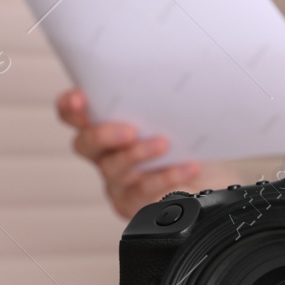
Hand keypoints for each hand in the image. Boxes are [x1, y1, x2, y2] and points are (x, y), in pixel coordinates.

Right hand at [56, 88, 210, 219]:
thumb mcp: (178, 114)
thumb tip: (168, 82)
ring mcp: (117, 179)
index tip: (81, 98)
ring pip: (114, 168)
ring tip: (164, 144)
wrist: (213, 176)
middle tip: (129, 130)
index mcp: (107, 124)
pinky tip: (187, 167)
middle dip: (102, 134)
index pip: (74, 114)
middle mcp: (105, 153)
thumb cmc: (190, 140)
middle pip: (85, 143)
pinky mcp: (133, 202)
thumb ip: (162, 99)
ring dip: (138, 154)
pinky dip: (166, 177)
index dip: (71, 106)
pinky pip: (143, 191)